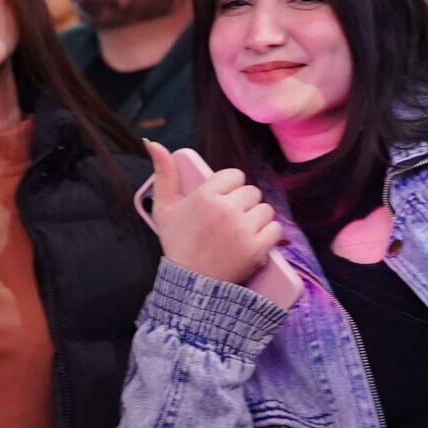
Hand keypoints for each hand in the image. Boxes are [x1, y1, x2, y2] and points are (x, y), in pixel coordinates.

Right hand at [146, 140, 283, 288]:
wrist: (190, 284)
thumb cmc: (178, 244)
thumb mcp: (164, 208)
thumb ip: (163, 174)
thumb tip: (152, 142)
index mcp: (205, 196)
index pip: (235, 175)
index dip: (230, 188)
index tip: (222, 202)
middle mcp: (226, 210)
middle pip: (251, 191)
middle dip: (243, 203)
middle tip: (230, 220)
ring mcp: (243, 230)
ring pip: (265, 209)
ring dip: (256, 219)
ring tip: (241, 231)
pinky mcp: (257, 248)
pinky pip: (274, 229)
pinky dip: (267, 235)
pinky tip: (253, 241)